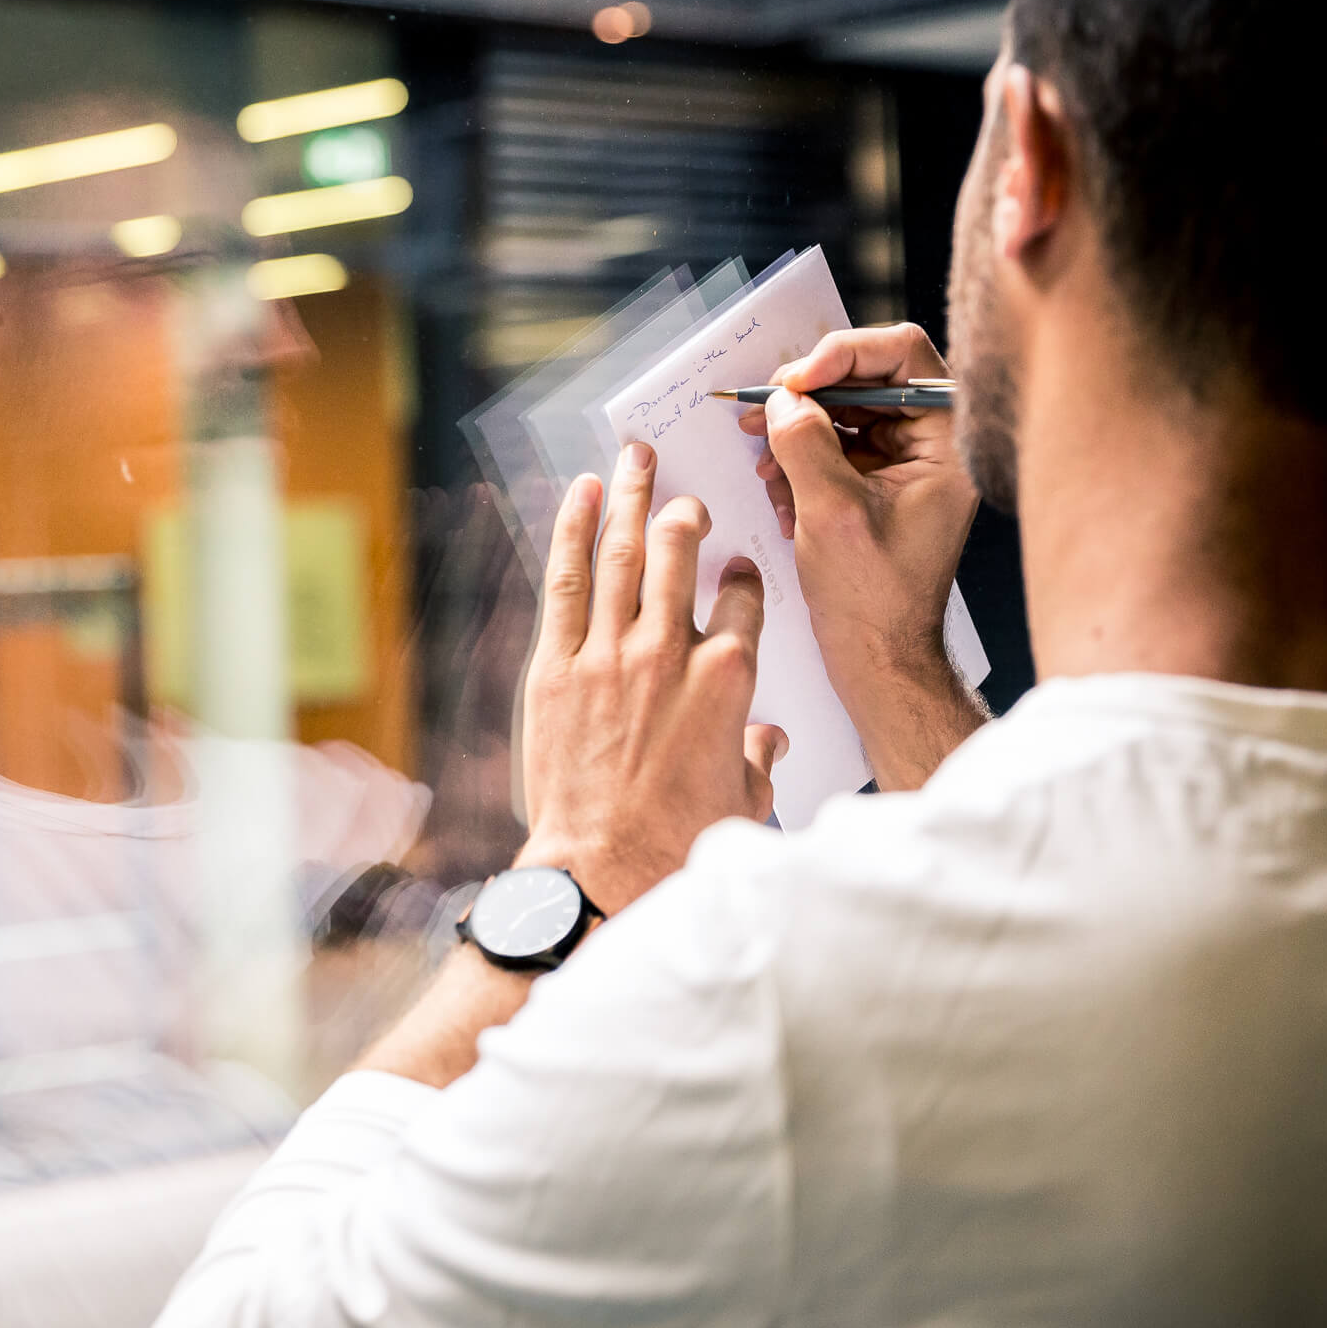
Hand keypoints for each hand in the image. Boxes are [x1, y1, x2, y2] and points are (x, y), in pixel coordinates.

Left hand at [515, 442, 784, 913]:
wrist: (600, 871)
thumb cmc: (676, 843)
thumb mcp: (743, 800)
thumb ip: (758, 758)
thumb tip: (771, 742)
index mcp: (727, 679)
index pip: (743, 597)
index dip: (741, 575)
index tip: (735, 566)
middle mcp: (670, 652)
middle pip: (682, 553)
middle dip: (685, 511)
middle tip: (683, 491)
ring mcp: (609, 654)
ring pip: (622, 552)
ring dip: (630, 495)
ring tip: (635, 457)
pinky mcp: (555, 667)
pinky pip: (564, 581)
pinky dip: (570, 529)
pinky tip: (579, 493)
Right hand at [737, 323, 986, 788]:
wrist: (880, 658)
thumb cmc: (874, 599)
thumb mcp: (832, 512)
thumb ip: (806, 443)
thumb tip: (782, 398)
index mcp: (947, 443)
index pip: (904, 355)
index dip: (844, 354)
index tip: (796, 379)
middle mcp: (933, 445)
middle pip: (868, 379)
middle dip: (810, 394)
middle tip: (762, 408)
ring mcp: (904, 464)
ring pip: (845, 412)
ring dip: (797, 429)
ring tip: (763, 458)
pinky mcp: (877, 485)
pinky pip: (835, 447)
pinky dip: (800, 460)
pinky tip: (779, 490)